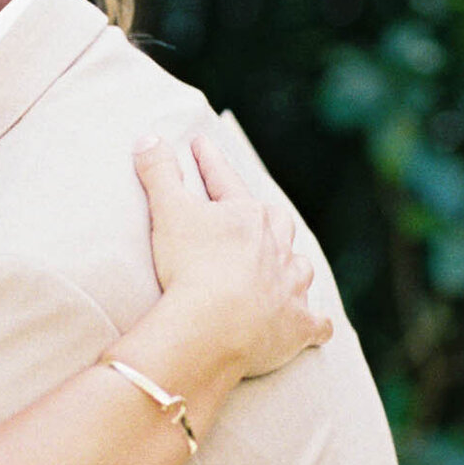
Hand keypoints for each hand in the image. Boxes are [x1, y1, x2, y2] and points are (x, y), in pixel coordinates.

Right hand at [134, 134, 332, 379]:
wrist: (212, 326)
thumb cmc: (191, 266)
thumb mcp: (168, 212)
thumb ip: (159, 173)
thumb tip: (148, 137)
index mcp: (248, 217)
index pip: (226, 181)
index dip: (209, 162)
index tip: (199, 144)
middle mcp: (278, 248)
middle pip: (279, 225)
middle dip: (268, 220)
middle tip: (258, 217)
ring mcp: (291, 289)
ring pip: (300, 270)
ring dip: (292, 269)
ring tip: (285, 271)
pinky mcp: (297, 327)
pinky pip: (315, 325)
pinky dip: (314, 325)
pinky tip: (315, 327)